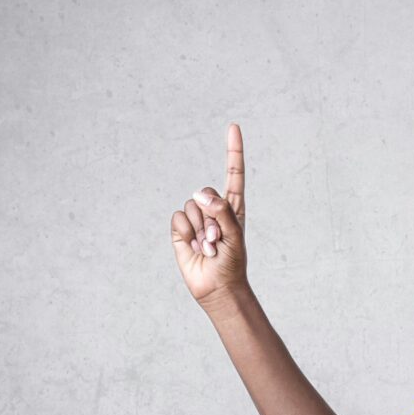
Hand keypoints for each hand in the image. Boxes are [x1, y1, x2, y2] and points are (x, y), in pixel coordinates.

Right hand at [170, 124, 248, 308]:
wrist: (217, 288)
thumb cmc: (232, 263)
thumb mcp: (235, 235)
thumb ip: (221, 211)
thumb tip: (200, 193)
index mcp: (234, 206)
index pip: (234, 173)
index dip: (233, 150)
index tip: (233, 126)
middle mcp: (214, 209)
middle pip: (205, 192)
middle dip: (211, 217)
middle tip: (219, 240)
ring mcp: (197, 219)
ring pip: (191, 206)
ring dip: (200, 229)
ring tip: (209, 246)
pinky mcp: (180, 230)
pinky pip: (178, 218)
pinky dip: (186, 233)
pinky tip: (195, 247)